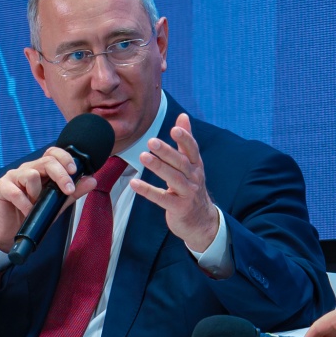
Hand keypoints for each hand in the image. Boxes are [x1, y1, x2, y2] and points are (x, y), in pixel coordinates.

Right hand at [0, 147, 97, 254]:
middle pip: (46, 161)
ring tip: (36, 205)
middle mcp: (27, 169)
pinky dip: (26, 205)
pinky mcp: (1, 187)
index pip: (53, 153)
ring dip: (38, 194)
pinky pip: (17, 192)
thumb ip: (72, 192)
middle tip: (67, 190)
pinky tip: (28, 212)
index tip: (75, 171)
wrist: (11, 232)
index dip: (65, 158)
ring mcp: (13, 176)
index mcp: (41, 169)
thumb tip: (92, 180)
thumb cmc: (33, 215)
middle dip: (61, 175)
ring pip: (31, 174)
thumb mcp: (57, 204)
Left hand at [130, 113, 221, 252]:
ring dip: (158, 167)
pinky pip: (162, 198)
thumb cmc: (191, 187)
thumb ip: (185, 141)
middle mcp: (194, 178)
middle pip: (181, 163)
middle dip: (167, 151)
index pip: (192, 149)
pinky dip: (148, 190)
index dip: (185, 139)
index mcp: (196, 165)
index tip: (174, 129)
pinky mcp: (179, 207)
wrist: (201, 221)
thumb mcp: (192, 164)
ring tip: (143, 157)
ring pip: (174, 178)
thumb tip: (183, 116)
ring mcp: (188, 193)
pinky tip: (134, 183)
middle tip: (151, 141)